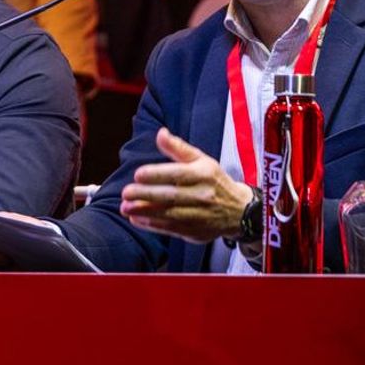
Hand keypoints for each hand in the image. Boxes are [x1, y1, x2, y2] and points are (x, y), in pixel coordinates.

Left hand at [119, 128, 252, 243]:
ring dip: (145, 212)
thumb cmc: (214, 181)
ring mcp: (199, 215)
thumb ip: (178, 148)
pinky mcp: (195, 231)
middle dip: (146, 194)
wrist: (239, 210)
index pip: (178, 173)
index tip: (138, 174)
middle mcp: (202, 195)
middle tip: (126, 192)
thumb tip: (160, 133)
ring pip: (169, 214)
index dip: (157, 174)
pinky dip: (152, 225)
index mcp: (203, 174)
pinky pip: (171, 228)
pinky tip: (137, 219)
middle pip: (171, 195)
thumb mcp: (201, 160)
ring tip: (125, 207)